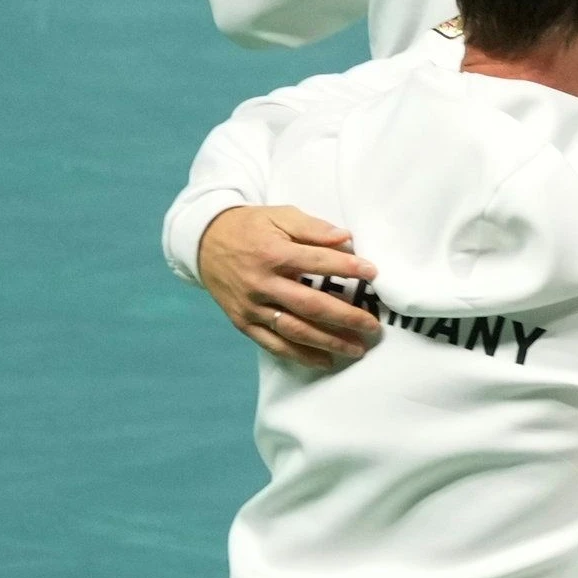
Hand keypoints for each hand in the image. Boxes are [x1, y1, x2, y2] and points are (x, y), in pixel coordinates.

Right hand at [197, 205, 379, 367]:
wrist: (203, 242)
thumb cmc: (250, 227)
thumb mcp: (279, 216)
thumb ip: (313, 228)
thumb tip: (346, 238)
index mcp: (273, 254)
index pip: (317, 263)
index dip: (348, 269)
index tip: (373, 273)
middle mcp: (261, 284)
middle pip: (310, 305)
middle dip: (345, 317)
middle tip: (373, 326)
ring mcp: (251, 307)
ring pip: (294, 330)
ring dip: (328, 342)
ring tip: (356, 349)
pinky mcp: (242, 322)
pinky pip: (273, 344)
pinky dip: (300, 355)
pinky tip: (324, 361)